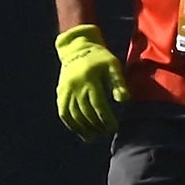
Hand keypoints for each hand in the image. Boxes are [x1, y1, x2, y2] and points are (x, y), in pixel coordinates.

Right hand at [54, 23, 128, 141]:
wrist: (76, 47)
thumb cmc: (99, 57)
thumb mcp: (112, 64)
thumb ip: (118, 82)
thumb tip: (124, 100)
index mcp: (89, 78)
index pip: (98, 104)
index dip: (106, 119)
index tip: (114, 128)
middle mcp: (75, 85)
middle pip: (86, 112)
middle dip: (97, 126)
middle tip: (107, 133)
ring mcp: (66, 90)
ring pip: (74, 115)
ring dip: (85, 128)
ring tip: (96, 136)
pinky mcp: (60, 93)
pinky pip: (64, 113)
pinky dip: (72, 125)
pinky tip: (82, 132)